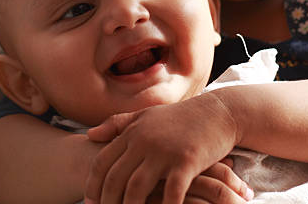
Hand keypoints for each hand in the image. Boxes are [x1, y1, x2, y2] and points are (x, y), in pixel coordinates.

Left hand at [84, 92, 238, 203]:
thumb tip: (89, 134)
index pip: (102, 163)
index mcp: (132, 132)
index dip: (92, 186)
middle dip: (107, 203)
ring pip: (136, 188)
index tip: (90, 202)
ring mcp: (165, 151)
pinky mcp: (186, 161)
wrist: (218, 112)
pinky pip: (171, 192)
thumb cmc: (181, 117)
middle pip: (115, 179)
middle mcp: (144, 141)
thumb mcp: (146, 116)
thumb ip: (118, 124)